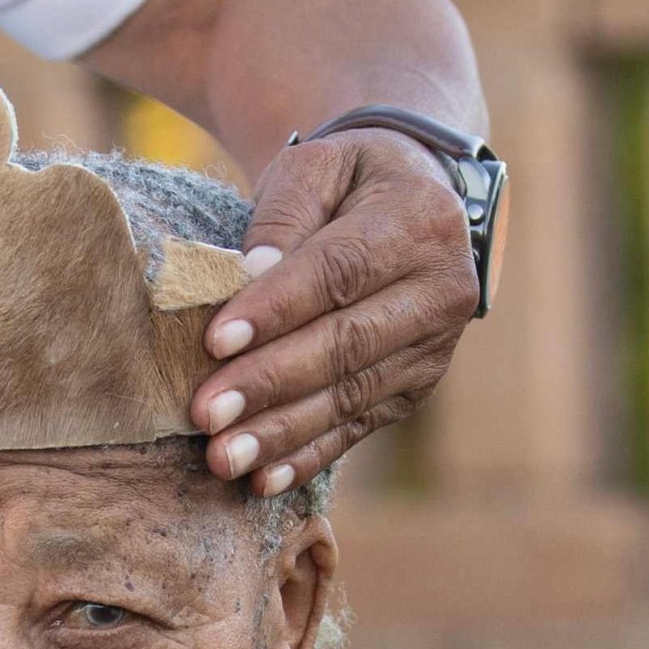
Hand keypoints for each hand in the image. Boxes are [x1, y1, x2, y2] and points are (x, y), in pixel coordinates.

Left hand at [191, 129, 478, 490]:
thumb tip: (249, 275)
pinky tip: (263, 481)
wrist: (419, 201)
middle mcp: (442, 290)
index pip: (340, 271)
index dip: (276, 309)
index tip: (215, 342)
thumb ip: (284, 214)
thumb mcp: (318, 167)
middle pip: (348, 344)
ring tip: (222, 457)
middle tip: (206, 414)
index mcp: (420, 222)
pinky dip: (310, 456)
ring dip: (283, 433)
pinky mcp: (417, 386)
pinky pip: (360, 426)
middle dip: (271, 384)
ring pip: (353, 395)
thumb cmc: (350, 181)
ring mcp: (435, 347)